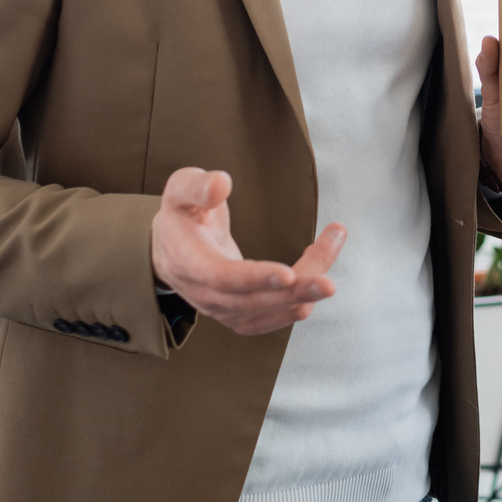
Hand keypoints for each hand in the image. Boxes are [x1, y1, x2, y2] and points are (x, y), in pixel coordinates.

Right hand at [149, 167, 343, 335]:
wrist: (170, 248)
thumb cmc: (182, 214)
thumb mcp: (179, 190)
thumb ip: (196, 186)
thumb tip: (221, 184)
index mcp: (188, 261)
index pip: (221, 277)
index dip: (255, 278)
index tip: (288, 274)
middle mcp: (204, 294)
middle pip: (252, 302)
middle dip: (294, 293)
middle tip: (329, 283)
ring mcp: (223, 309)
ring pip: (270, 310)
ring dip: (306, 292)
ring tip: (332, 249)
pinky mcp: (240, 315)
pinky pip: (273, 318)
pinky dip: (299, 300)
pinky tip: (320, 272)